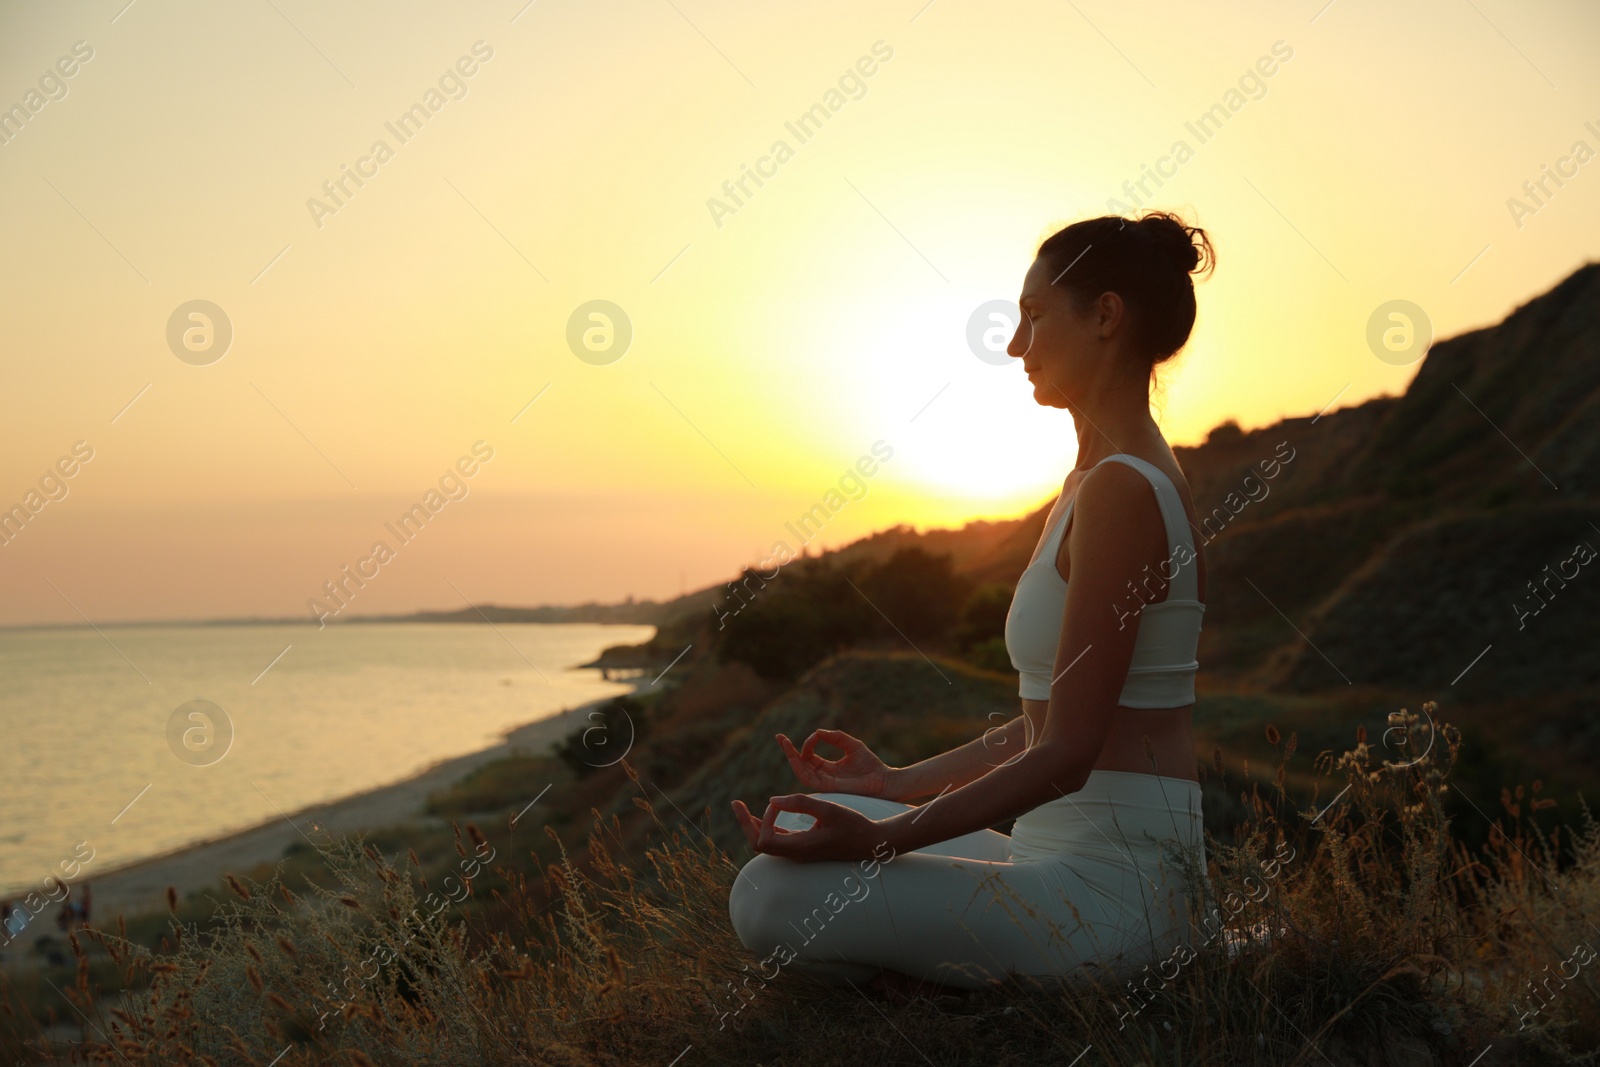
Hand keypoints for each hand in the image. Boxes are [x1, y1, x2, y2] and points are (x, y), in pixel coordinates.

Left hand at [730, 794, 886, 862]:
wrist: (872, 842)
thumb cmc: (853, 825)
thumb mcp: (828, 809)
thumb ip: (799, 803)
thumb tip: (772, 800)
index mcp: (800, 848)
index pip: (764, 840)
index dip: (763, 820)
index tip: (778, 802)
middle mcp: (796, 854)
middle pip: (759, 844)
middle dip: (745, 824)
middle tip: (735, 803)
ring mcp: (800, 852)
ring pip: (767, 843)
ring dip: (754, 825)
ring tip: (742, 808)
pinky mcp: (805, 847)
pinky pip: (778, 840)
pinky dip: (767, 826)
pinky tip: (767, 813)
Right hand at [777, 729, 892, 797]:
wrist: (883, 781)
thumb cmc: (871, 766)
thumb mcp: (851, 745)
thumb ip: (835, 737)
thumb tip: (817, 732)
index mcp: (828, 768)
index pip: (809, 756)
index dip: (807, 744)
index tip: (814, 735)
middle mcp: (823, 776)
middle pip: (801, 764)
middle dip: (789, 751)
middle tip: (779, 737)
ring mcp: (825, 783)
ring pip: (801, 772)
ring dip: (791, 758)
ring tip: (785, 744)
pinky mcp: (828, 788)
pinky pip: (809, 780)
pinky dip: (800, 769)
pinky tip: (795, 758)